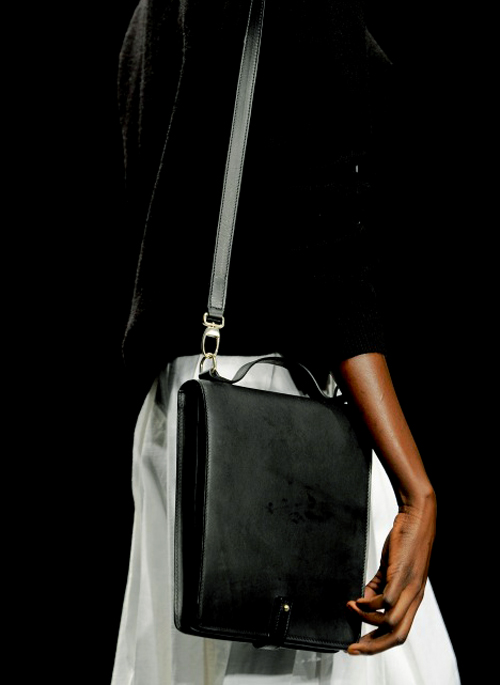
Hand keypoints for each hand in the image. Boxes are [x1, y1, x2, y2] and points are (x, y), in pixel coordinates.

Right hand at [346, 494, 435, 654]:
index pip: (399, 632)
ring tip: (351, 608)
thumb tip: (364, 601)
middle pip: (397, 635)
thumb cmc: (406, 541)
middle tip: (353, 647)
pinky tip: (359, 599)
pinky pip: (386, 600)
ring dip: (366, 620)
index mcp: (413, 598)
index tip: (359, 647)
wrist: (417, 517)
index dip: (379, 645)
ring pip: (391, 622)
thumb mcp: (391, 568)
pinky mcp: (402, 574)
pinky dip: (370, 604)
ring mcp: (409, 587)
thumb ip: (379, 585)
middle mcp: (414, 597)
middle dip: (373, 646)